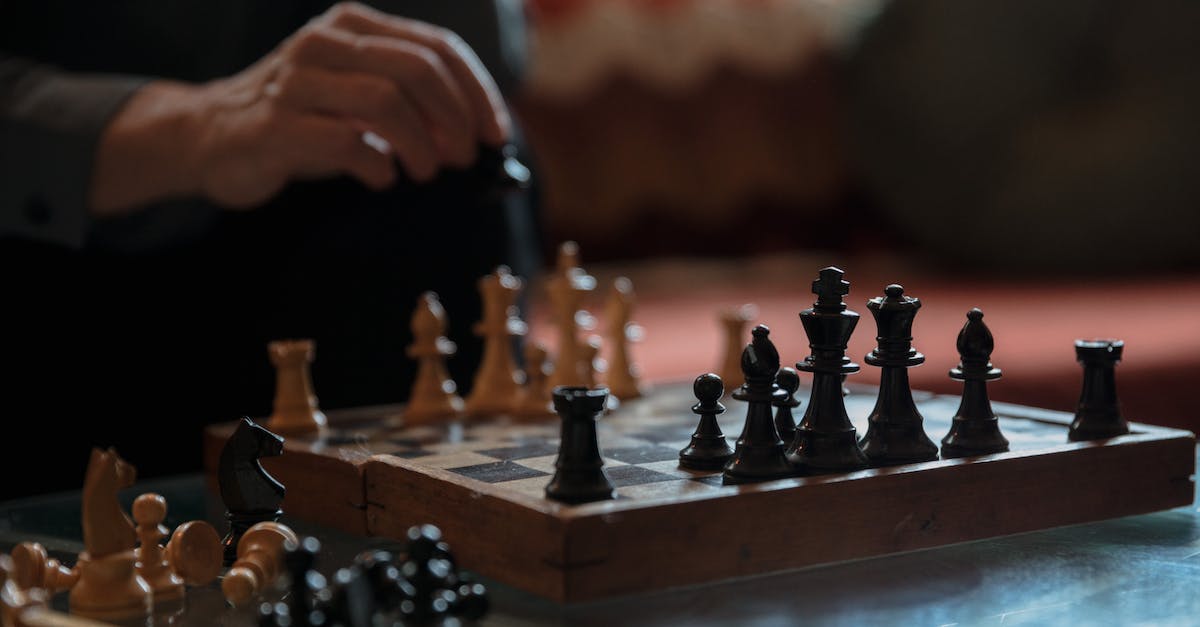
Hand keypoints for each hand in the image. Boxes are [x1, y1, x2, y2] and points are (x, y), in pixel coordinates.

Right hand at [91, 2, 511, 213]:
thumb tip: (476, 134)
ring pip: (386, 101)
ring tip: (425, 171)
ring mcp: (295, 81)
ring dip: (422, 144)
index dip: (477, 93)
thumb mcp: (358, 96)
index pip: (437, 47)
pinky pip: (347, 142)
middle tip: (464, 157)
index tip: (496, 135)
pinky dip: (378, 165)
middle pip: (417, 69)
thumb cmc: (303, 120)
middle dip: (455, 118)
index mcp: (353, 25)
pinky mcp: (274, 125)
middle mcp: (324, 43)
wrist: (211, 138)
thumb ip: (411, 101)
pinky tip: (381, 178)